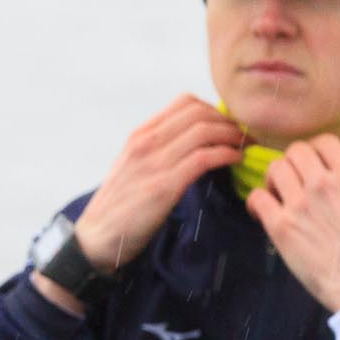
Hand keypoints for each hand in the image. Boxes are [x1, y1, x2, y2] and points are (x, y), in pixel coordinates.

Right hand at [33, 97, 245, 313]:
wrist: (96, 237)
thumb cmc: (118, 205)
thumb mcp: (132, 165)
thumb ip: (157, 149)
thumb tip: (192, 141)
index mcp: (139, 135)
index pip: (184, 102)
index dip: (214, 109)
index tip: (227, 125)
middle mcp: (145, 143)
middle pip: (199, 113)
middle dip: (229, 121)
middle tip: (242, 136)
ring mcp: (154, 163)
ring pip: (205, 132)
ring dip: (233, 136)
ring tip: (243, 147)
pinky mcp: (164, 186)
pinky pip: (204, 158)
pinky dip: (226, 154)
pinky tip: (234, 160)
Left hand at [247, 136, 339, 312]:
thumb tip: (322, 169)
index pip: (324, 141)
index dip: (311, 150)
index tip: (307, 164)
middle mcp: (324, 185)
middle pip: (294, 151)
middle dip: (289, 163)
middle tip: (289, 182)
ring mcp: (300, 204)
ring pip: (274, 168)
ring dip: (272, 180)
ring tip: (277, 196)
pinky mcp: (280, 225)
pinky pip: (257, 196)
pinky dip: (255, 202)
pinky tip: (261, 212)